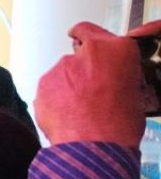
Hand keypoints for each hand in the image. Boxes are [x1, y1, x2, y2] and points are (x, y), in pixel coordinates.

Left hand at [36, 20, 160, 146]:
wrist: (93, 148)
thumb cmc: (118, 126)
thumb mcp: (135, 92)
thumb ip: (119, 74)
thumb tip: (113, 80)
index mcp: (116, 50)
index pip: (94, 30)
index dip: (87, 37)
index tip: (83, 40)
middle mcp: (86, 53)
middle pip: (77, 52)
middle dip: (81, 67)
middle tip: (89, 89)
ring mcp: (61, 68)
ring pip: (62, 72)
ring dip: (67, 85)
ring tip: (79, 110)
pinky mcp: (43, 85)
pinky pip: (49, 88)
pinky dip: (54, 99)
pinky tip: (66, 115)